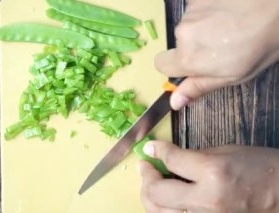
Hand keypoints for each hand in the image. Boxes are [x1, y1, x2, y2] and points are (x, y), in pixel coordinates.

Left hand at [139, 141, 278, 212]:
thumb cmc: (261, 169)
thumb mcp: (228, 152)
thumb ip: (194, 156)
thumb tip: (168, 157)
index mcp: (213, 173)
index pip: (172, 160)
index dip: (156, 151)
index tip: (149, 148)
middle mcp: (206, 201)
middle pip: (157, 193)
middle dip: (145, 177)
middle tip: (145, 167)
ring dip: (150, 196)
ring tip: (151, 184)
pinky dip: (164, 211)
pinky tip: (166, 201)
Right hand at [155, 0, 278, 109]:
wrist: (276, 8)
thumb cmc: (260, 46)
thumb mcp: (232, 76)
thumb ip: (199, 87)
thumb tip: (175, 101)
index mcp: (188, 58)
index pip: (161, 64)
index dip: (175, 66)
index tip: (192, 65)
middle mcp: (182, 33)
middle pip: (179, 44)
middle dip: (195, 47)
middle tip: (221, 46)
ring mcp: (190, 11)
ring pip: (189, 26)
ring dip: (203, 28)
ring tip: (229, 28)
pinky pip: (197, 9)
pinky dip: (209, 13)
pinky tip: (228, 14)